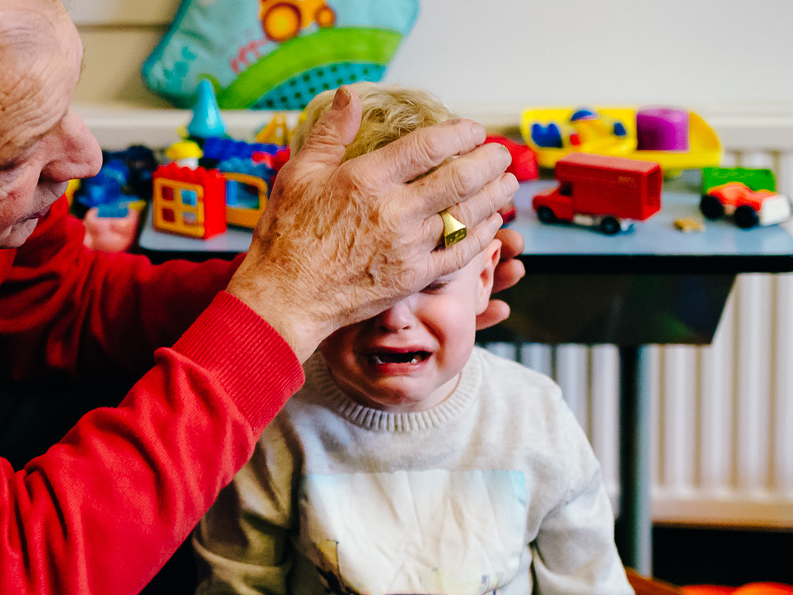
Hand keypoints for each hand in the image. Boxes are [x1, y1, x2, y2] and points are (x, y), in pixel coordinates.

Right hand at [226, 84, 517, 359]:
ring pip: (465, 216)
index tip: (472, 130)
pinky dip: (480, 237)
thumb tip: (351, 97)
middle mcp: (393, 212)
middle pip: (458, 179)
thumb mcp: (299, 174)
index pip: (427, 147)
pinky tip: (491, 225)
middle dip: (488, 162)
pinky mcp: (411, 277)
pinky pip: (458, 254)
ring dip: (493, 197)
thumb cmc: (286, 237)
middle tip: (501, 154)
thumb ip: (331, 134)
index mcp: (366, 180)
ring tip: (507, 183)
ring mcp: (407, 247)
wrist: (285, 298)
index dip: (458, 134)